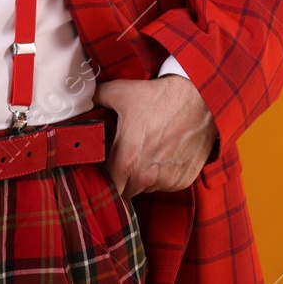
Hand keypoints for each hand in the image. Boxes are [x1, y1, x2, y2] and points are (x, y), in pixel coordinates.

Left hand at [94, 75, 217, 198]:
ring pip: (147, 188)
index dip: (105, 178)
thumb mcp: (122, 92)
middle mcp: (145, 176)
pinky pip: (166, 185)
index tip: (106, 168)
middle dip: (124, 179)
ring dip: (144, 177)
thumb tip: (82, 98)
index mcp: (126, 160)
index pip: (108, 186)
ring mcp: (166, 180)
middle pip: (126, 191)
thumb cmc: (159, 98)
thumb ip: (96, 97)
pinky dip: (164, 176)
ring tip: (149, 152)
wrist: (200, 99)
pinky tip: (166, 155)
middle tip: (128, 159)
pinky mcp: (183, 180)